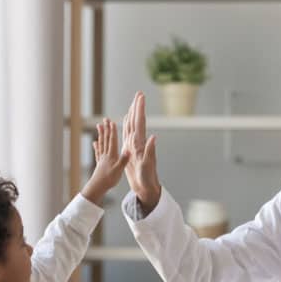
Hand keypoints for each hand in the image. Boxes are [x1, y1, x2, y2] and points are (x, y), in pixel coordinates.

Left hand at [80, 118, 129, 205]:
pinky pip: (98, 152)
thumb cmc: (109, 179)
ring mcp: (102, 159)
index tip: (112, 122)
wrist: (98, 187)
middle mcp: (106, 155)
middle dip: (106, 129)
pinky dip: (96, 146)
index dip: (112, 131)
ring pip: (101, 143)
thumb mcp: (119, 170)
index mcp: (112, 155)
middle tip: (105, 119)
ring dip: (101, 134)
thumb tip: (129, 149)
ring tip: (99, 126)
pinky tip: (95, 142)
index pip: (112, 141)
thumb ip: (124, 159)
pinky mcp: (99, 163)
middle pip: (106, 139)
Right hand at [122, 91, 160, 213]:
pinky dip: (127, 125)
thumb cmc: (147, 178)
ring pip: (132, 126)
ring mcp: (135, 145)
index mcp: (141, 143)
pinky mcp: (131, 150)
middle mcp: (139, 142)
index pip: (140, 122)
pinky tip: (126, 120)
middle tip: (139, 93)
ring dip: (133, 114)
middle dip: (137, 107)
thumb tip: (154, 137)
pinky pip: (128, 134)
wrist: (146, 188)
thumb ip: (150, 151)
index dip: (139, 109)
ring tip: (133, 103)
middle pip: (137, 121)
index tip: (140, 96)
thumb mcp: (148, 166)